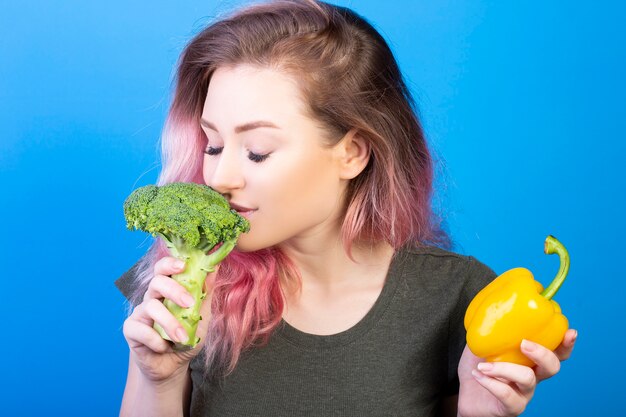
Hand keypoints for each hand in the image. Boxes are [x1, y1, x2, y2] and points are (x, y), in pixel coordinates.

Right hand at [122, 256, 213, 381]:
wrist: (172, 366)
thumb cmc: (186, 337)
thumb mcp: (202, 316)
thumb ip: (206, 292)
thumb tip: (215, 266)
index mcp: (168, 290)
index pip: (163, 268)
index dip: (170, 263)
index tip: (183, 266)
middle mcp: (152, 297)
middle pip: (157, 281)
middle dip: (174, 290)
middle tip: (189, 304)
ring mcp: (140, 312)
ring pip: (151, 307)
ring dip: (169, 323)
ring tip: (182, 338)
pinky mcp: (130, 329)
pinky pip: (141, 329)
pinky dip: (155, 340)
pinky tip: (164, 347)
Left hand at [457, 329, 576, 416]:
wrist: (463, 394)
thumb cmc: (477, 366)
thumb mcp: (482, 342)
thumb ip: (490, 327)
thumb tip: (492, 303)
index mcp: (530, 359)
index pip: (556, 351)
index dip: (566, 343)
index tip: (570, 331)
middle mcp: (532, 376)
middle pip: (553, 366)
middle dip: (543, 353)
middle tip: (524, 343)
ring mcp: (523, 393)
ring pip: (528, 379)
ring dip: (505, 368)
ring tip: (484, 365)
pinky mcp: (511, 407)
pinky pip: (508, 396)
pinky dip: (491, 383)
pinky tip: (478, 374)